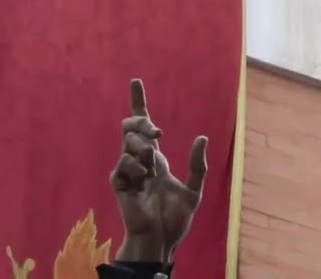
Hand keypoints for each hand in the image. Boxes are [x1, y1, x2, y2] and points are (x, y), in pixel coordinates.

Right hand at [110, 78, 207, 264]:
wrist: (161, 239)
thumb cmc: (176, 219)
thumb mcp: (195, 189)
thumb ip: (198, 164)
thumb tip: (202, 137)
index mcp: (156, 160)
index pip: (144, 126)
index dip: (139, 103)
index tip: (135, 81)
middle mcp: (140, 161)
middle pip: (132, 127)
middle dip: (142, 122)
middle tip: (158, 132)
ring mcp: (128, 171)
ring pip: (130, 143)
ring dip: (144, 151)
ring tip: (152, 171)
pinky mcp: (119, 182)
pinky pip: (124, 163)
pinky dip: (137, 168)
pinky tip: (143, 181)